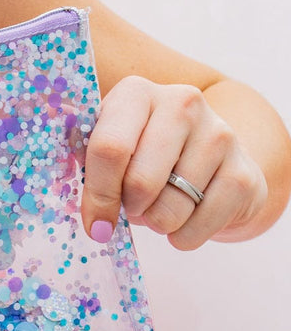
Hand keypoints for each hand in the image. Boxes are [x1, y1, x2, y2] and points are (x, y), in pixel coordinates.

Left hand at [80, 76, 268, 249]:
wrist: (211, 167)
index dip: (98, 195)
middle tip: (136, 206)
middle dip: (131, 209)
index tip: (96, 223)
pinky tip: (189, 217)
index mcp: (137, 93)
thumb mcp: (111, 155)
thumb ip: (88, 172)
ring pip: (169, 210)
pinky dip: (184, 237)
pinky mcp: (242, 173)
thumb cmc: (145, 161)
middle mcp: (182, 103)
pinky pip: (197, 227)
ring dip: (158, 223)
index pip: (109, 148)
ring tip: (163, 206)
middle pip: (140, 182)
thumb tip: (93, 221)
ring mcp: (219, 135)